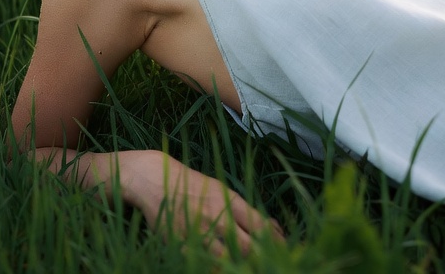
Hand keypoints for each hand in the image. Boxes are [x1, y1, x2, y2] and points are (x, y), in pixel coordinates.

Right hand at [120, 149, 282, 254]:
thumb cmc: (195, 187)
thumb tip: (274, 228)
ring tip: (251, 269)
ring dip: (240, 266)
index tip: (287, 253)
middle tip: (272, 265)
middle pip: (250, 247)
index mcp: (231, 201)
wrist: (157, 179)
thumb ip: (246, 211)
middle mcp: (219, 217)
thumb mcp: (223, 192)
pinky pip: (204, 264)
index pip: (261, 226)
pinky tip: (224, 269)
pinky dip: (217, 269)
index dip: (277, 244)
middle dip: (263, 259)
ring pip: (228, 259)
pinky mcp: (183, 244)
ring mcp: (200, 232)